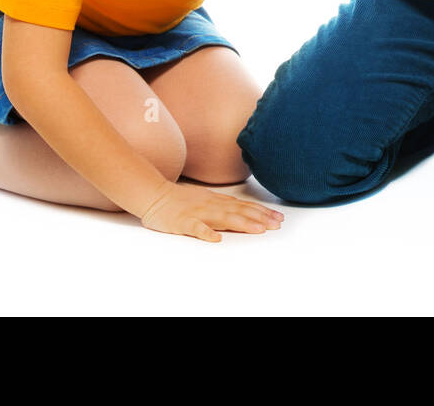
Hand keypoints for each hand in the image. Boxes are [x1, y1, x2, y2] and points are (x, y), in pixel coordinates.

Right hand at [138, 180, 283, 241]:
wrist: (154, 194)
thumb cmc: (181, 200)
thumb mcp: (207, 200)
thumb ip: (224, 206)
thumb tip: (245, 212)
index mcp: (218, 201)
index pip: (245, 207)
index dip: (262, 212)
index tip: (279, 218)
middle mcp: (212, 205)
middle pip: (240, 212)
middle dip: (260, 218)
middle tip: (277, 225)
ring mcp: (198, 213)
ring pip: (223, 218)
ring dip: (242, 223)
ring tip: (259, 229)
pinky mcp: (183, 222)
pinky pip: (195, 228)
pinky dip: (206, 233)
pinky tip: (216, 239)